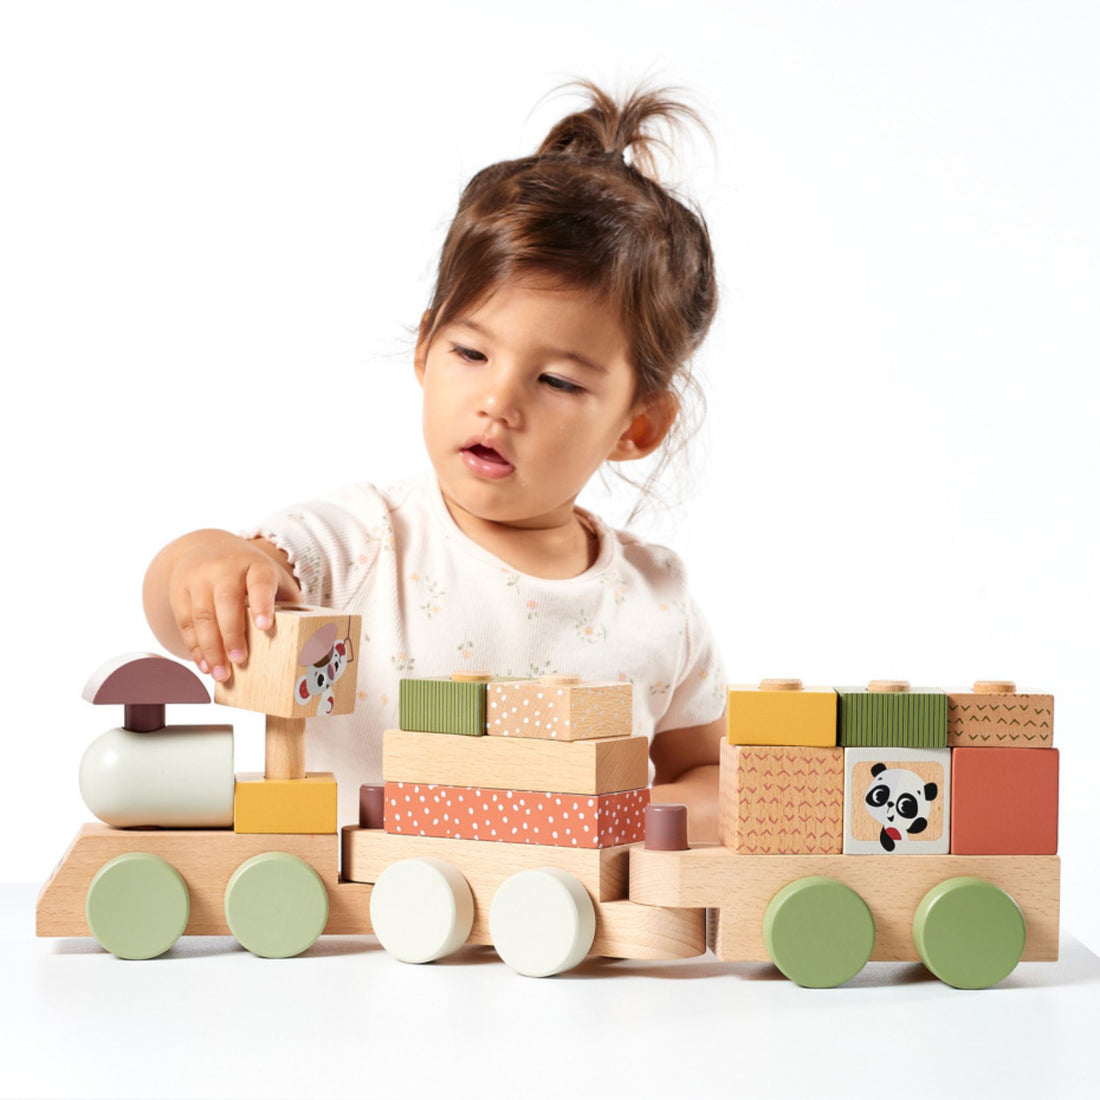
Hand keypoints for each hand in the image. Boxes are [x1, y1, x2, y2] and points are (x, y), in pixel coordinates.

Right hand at [166, 532, 298, 680]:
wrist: (209, 549)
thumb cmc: (251, 574)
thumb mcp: (273, 578)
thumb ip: (288, 603)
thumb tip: (311, 639)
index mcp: (255, 565)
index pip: (260, 582)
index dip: (262, 603)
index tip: (265, 626)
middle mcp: (225, 569)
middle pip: (227, 601)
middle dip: (232, 633)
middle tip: (240, 660)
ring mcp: (199, 579)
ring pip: (202, 615)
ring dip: (211, 648)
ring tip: (221, 674)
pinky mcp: (180, 592)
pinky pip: (186, 622)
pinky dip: (195, 647)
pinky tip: (205, 665)